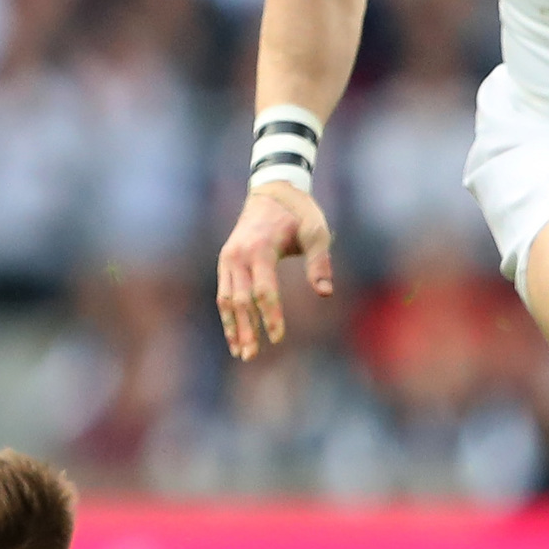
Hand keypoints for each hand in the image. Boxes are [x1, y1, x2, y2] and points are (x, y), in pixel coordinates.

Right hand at [214, 182, 333, 359]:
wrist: (271, 191)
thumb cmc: (299, 213)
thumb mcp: (316, 231)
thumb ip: (320, 262)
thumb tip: (325, 293)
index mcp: (260, 248)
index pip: (263, 290)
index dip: (270, 316)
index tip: (278, 338)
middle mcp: (238, 255)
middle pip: (240, 300)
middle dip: (247, 330)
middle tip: (252, 357)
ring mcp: (228, 259)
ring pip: (226, 300)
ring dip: (234, 328)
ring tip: (241, 353)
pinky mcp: (226, 262)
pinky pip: (223, 293)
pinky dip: (228, 316)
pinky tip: (235, 336)